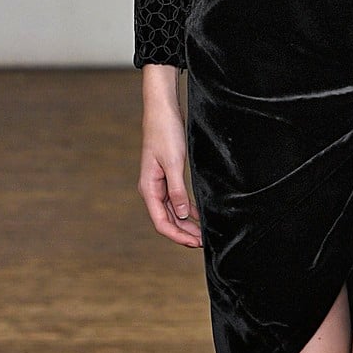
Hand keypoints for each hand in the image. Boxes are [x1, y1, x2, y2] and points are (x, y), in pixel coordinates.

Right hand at [139, 65, 202, 247]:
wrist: (162, 110)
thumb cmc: (165, 133)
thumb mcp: (173, 162)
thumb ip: (177, 190)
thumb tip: (183, 215)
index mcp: (149, 188)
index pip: (161, 222)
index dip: (178, 235)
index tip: (195, 243)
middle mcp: (152, 189)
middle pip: (167, 220)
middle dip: (184, 233)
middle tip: (203, 242)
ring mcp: (160, 184)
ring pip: (173, 211)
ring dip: (186, 224)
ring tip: (203, 233)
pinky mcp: (168, 176)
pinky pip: (177, 199)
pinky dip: (188, 210)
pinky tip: (199, 215)